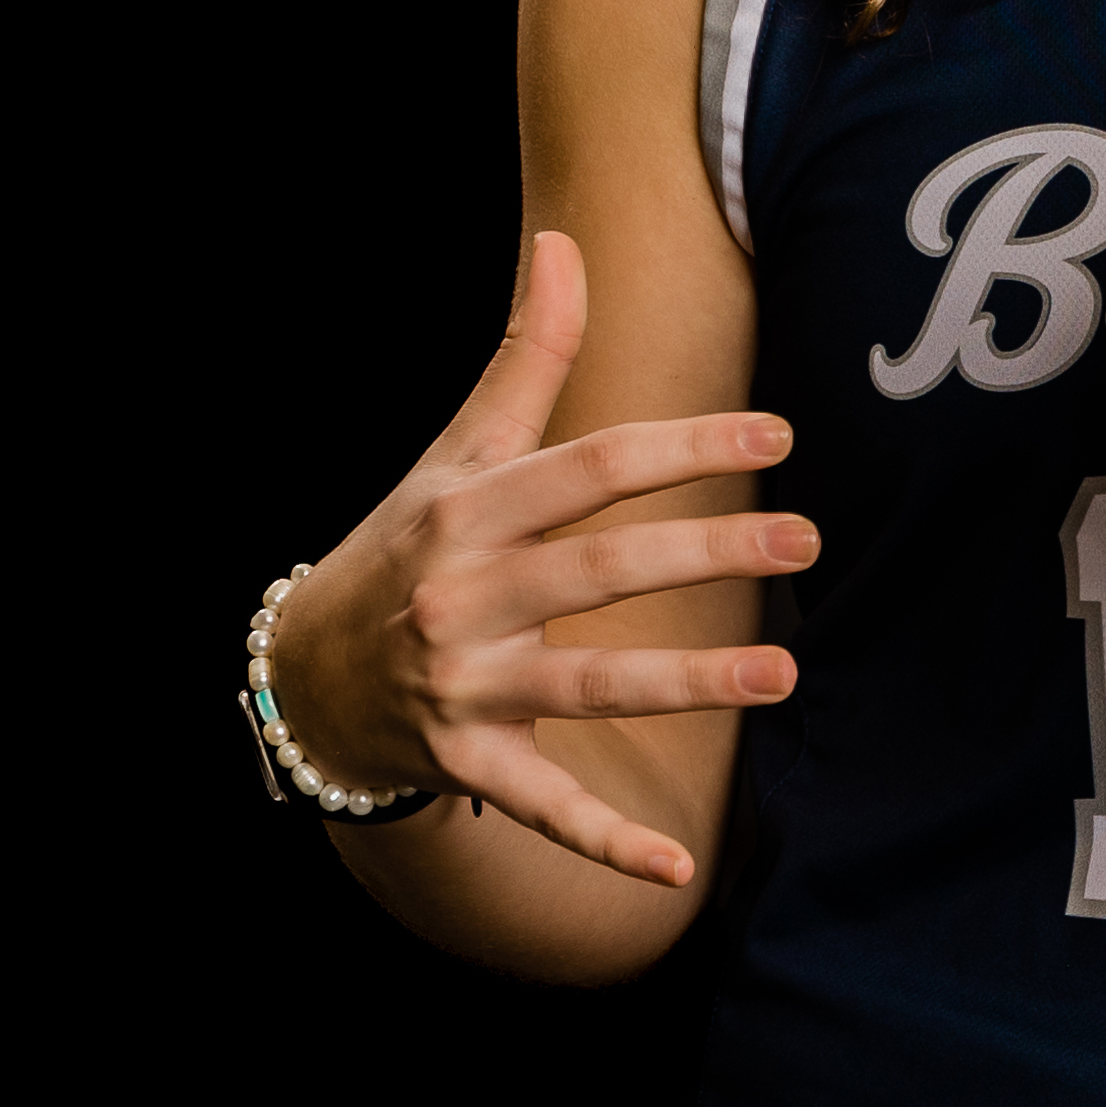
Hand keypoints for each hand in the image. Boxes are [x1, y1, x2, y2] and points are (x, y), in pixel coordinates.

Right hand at [267, 231, 811, 888]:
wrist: (299, 673)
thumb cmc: (405, 542)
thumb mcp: (456, 450)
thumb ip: (524, 352)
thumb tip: (566, 240)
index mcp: (474, 509)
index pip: (593, 468)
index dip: (684, 448)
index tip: (779, 436)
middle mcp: (466, 596)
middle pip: (600, 569)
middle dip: (705, 553)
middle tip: (806, 540)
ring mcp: (463, 687)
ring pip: (587, 685)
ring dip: (687, 686)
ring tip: (784, 676)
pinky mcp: (463, 765)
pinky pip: (542, 806)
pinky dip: (607, 843)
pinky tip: (681, 866)